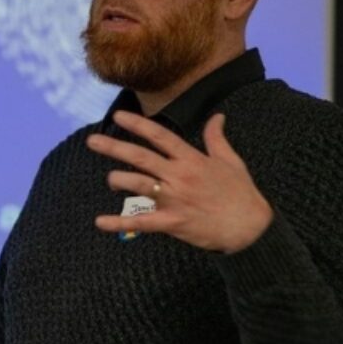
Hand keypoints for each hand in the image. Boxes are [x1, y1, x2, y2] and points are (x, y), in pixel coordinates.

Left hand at [86, 112, 272, 252]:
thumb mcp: (231, 161)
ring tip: (110, 180)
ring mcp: (174, 199)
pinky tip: (100, 222)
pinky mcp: (172, 222)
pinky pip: (140, 222)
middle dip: (114, 147)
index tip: (119, 116)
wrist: (250, 227)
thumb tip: (217, 116)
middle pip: (141, 157)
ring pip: (137, 185)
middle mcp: (179, 176)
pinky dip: (119, 222)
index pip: (160, 136)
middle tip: (92, 141)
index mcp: (192, 160)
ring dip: (118, 180)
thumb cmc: (241, 193)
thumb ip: (216, 138)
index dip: (138, 125)